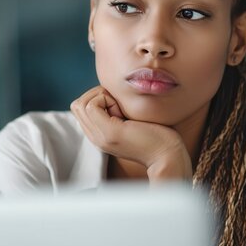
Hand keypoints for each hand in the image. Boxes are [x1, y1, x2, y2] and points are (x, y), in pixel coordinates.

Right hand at [70, 86, 191, 181]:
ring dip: (102, 97)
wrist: (168, 156)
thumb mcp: (130, 120)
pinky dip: (107, 100)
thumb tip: (110, 89)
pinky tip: (124, 113)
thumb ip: (116, 110)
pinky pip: (92, 106)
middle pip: (77, 105)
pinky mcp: (109, 133)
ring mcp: (100, 137)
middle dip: (97, 95)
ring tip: (121, 110)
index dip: (98, 99)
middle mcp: (95, 137)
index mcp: (99, 134)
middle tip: (119, 106)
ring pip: (81, 103)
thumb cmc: (158, 135)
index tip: (120, 107)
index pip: (81, 108)